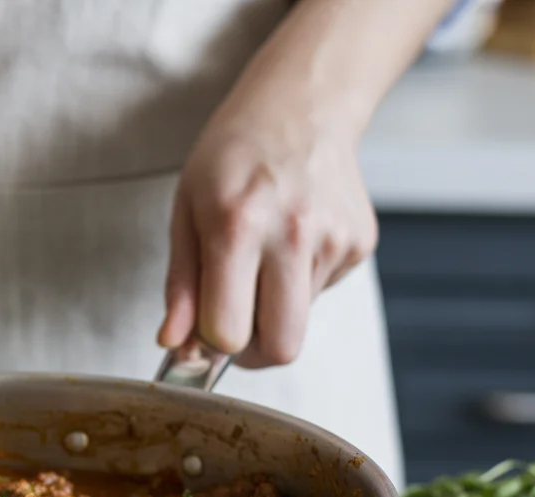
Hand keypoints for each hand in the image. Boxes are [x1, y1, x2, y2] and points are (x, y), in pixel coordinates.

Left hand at [157, 114, 377, 367]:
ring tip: (261, 257)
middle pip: (281, 348)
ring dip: (274, 308)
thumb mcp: (186, 211)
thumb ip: (181, 286)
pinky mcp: (360, 243)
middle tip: (234, 325)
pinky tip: (290, 241)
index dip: (211, 345)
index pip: (230, 332)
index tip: (203, 331)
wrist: (301, 105)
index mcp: (238, 226)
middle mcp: (292, 234)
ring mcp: (333, 240)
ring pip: (300, 321)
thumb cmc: (233, 155)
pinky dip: (299, 283)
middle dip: (252, 353)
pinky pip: (321, 292)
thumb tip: (174, 345)